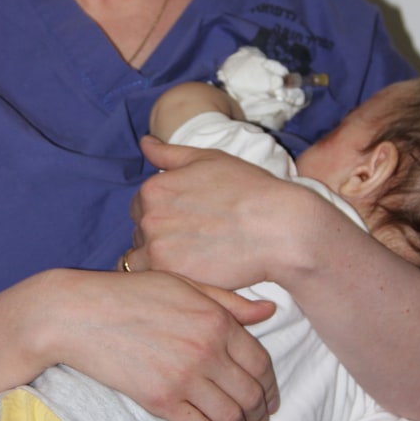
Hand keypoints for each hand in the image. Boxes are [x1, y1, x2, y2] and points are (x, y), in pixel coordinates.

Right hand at [57, 268, 278, 420]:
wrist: (79, 314)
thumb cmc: (130, 294)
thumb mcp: (183, 283)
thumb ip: (228, 301)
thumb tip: (270, 311)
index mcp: (216, 320)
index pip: (261, 362)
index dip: (271, 386)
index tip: (270, 400)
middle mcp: (207, 350)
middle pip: (250, 394)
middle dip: (261, 416)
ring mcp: (184, 377)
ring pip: (230, 417)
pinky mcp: (161, 400)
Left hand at [129, 136, 299, 286]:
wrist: (279, 228)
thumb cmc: (249, 190)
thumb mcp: (209, 159)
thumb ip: (169, 153)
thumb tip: (144, 142)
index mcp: (154, 187)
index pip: (141, 204)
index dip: (163, 212)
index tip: (187, 219)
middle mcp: (149, 215)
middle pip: (141, 230)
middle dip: (160, 234)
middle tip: (194, 238)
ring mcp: (156, 246)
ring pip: (141, 256)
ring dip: (159, 258)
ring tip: (193, 256)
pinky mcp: (169, 273)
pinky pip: (151, 278)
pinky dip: (166, 276)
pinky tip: (191, 271)